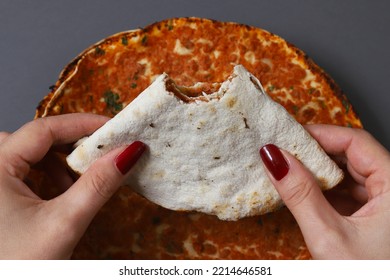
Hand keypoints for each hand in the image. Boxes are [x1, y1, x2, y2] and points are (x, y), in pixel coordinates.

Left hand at [0, 114, 144, 258]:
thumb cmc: (21, 265)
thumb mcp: (65, 222)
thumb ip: (98, 184)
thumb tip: (129, 152)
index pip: (43, 129)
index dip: (82, 124)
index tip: (114, 128)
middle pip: (34, 139)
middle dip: (69, 146)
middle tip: (99, 155)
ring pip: (28, 155)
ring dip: (58, 164)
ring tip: (77, 186)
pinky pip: (22, 171)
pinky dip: (46, 177)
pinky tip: (60, 195)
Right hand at [260, 125, 389, 258]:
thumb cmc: (366, 276)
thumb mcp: (329, 238)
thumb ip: (300, 195)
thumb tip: (273, 159)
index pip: (355, 142)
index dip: (319, 134)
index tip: (286, 137)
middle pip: (352, 155)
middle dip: (314, 153)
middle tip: (281, 154)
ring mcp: (385, 201)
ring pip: (348, 172)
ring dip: (317, 172)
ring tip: (288, 172)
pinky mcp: (374, 214)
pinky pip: (348, 191)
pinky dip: (324, 189)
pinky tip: (304, 192)